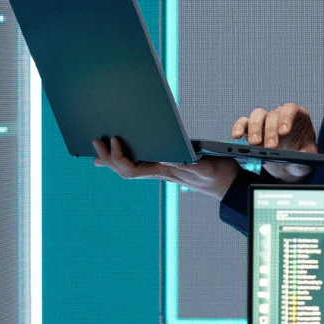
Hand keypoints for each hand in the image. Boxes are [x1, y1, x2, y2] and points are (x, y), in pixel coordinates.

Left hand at [92, 137, 239, 200]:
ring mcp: (161, 168)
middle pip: (125, 169)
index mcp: (163, 172)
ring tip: (98, 147)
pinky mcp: (167, 163)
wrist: (227, 182)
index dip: (118, 157)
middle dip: (108, 157)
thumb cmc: (216, 174)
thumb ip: (184, 163)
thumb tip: (165, 157)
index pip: (131, 170)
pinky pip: (141, 160)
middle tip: (96, 141)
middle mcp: (158, 171)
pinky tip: (119, 149)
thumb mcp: (202, 167)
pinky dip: (125, 156)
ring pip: (130, 166)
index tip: (114, 140)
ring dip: (112, 158)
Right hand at [230, 102, 317, 182]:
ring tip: (255, 144)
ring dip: (255, 129)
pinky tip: (236, 136)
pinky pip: (243, 123)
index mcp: (297, 117)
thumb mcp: (308, 159)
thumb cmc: (301, 160)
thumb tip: (300, 156)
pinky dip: (238, 127)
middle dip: (270, 131)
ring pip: (257, 115)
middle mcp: (280, 116)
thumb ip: (306, 157)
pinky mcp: (251, 130)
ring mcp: (265, 121)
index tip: (284, 132)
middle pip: (272, 115)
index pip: (290, 109)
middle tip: (270, 147)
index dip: (286, 118)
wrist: (289, 167)